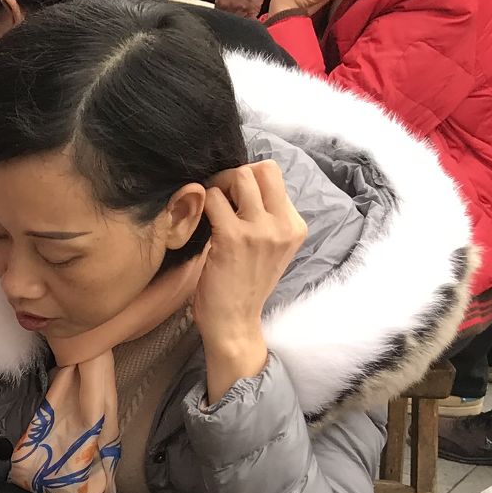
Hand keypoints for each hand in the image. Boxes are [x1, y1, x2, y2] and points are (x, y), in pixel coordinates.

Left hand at [194, 160, 305, 397]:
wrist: (234, 324)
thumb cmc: (243, 287)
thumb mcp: (268, 250)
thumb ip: (264, 219)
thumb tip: (240, 185)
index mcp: (294, 226)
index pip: (275, 175)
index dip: (249, 178)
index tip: (232, 196)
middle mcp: (283, 225)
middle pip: (261, 168)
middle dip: (233, 175)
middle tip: (217, 196)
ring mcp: (260, 231)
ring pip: (238, 177)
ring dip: (217, 186)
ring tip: (208, 208)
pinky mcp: (232, 238)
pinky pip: (213, 200)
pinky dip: (201, 204)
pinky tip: (197, 220)